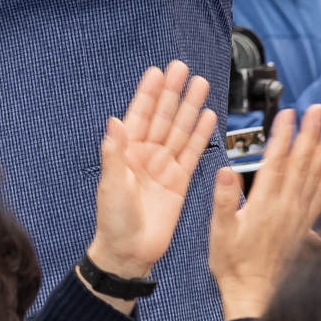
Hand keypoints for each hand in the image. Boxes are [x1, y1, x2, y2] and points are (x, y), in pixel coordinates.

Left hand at [87, 62, 217, 300]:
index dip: (149, 93)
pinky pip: (192, 153)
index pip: (139, 115)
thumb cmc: (113, 221)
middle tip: (182, 68)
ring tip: (201, 84)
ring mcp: (164, 166)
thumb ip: (115, 153)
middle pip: (163, 116)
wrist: (130, 252)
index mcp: (126, 152)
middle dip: (173, 92)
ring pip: (180, 130)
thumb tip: (113, 122)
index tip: (157, 71)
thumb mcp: (111, 185)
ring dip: (190, 107)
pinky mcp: (180, 181)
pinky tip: (208, 116)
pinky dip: (200, 135)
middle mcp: (146, 155)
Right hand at [207, 103, 320, 319]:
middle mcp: (286, 207)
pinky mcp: (305, 225)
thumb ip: (223, 200)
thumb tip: (226, 171)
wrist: (255, 294)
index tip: (289, 113)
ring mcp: (298, 215)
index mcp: (264, 204)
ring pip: (316, 174)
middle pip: (301, 162)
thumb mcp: (219, 232)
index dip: (283, 135)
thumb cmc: (234, 265)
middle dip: (311, 132)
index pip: (276, 161)